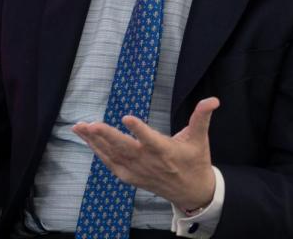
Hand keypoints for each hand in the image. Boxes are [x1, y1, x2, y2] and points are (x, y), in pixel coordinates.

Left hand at [72, 97, 219, 211]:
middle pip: (124, 148)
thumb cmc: (195, 161)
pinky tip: (87, 140)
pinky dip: (98, 152)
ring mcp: (137, 171)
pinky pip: (110, 163)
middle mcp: (148, 162)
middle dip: (106, 136)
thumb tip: (213, 99)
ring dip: (95, 142)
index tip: (127, 118)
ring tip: (79, 127)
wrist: (192, 192)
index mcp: (165, 151)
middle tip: (91, 125)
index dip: (139, 130)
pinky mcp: (130, 176)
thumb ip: (202, 117)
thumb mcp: (200, 138)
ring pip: (113, 155)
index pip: (150, 139)